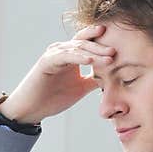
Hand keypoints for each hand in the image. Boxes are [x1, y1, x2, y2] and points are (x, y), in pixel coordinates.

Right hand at [0, 24, 116, 123]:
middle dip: (102, 46)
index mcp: (71, 56)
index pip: (89, 43)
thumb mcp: (80, 88)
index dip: (104, 43)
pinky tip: (90, 60)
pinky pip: (64, 56)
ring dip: (94, 51)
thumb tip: (114, 77)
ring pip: (77, 47)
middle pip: (85, 42)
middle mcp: (62, 51)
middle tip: (117, 51)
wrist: (31, 109)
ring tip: (109, 56)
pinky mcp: (46, 61)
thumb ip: (94, 80)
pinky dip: (78, 57)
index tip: (121, 48)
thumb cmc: (52, 98)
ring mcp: (54, 54)